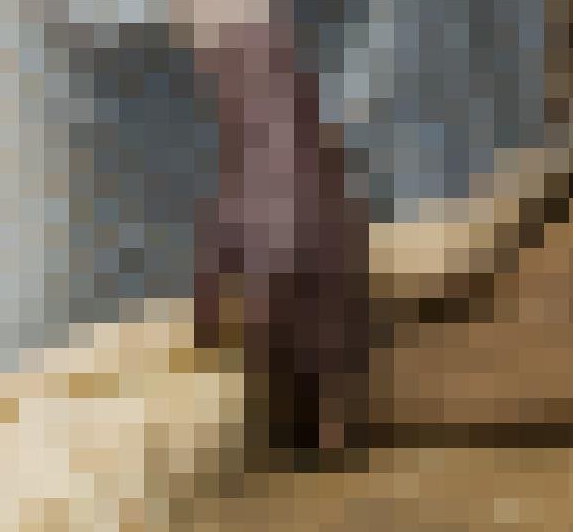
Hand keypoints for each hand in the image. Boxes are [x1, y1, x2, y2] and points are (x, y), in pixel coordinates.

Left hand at [197, 21, 371, 454]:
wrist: (280, 133)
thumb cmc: (240, 188)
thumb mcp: (214, 240)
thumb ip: (212, 292)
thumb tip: (211, 343)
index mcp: (269, 272)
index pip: (280, 344)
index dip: (286, 385)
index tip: (290, 418)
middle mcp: (306, 272)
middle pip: (318, 348)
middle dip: (323, 396)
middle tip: (326, 438)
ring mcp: (336, 259)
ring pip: (347, 328)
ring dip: (347, 372)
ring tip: (349, 405)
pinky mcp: (356, 244)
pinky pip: (362, 301)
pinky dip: (361, 335)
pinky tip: (360, 357)